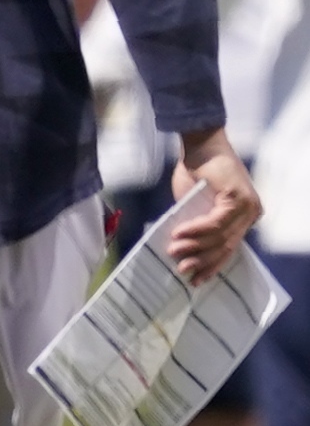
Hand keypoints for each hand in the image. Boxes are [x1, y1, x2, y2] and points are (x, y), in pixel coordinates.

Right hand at [166, 132, 263, 284]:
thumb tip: (184, 249)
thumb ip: (197, 225)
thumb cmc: (197, 173)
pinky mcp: (238, 199)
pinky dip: (195, 230)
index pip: (230, 248)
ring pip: (221, 236)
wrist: (201, 146)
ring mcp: (248, 207)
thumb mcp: (196, 206)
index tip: (196, 279)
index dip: (212, 265)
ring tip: (174, 253)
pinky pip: (215, 222)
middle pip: (227, 246)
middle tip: (183, 271)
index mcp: (245, 218)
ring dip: (195, 246)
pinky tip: (178, 234)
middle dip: (203, 261)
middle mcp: (252, 214)